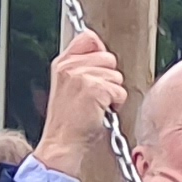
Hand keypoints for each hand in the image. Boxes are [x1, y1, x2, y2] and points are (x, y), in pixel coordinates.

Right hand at [39, 29, 128, 181]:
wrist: (61, 144)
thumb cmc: (67, 122)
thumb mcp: (67, 87)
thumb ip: (81, 67)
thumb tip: (103, 55)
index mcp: (62, 63)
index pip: (88, 38)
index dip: (100, 51)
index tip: (99, 68)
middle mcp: (70, 66)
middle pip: (109, 58)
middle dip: (108, 78)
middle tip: (94, 97)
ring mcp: (82, 76)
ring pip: (116, 76)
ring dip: (112, 93)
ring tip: (95, 105)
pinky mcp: (95, 89)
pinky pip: (119, 91)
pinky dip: (115, 104)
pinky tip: (99, 112)